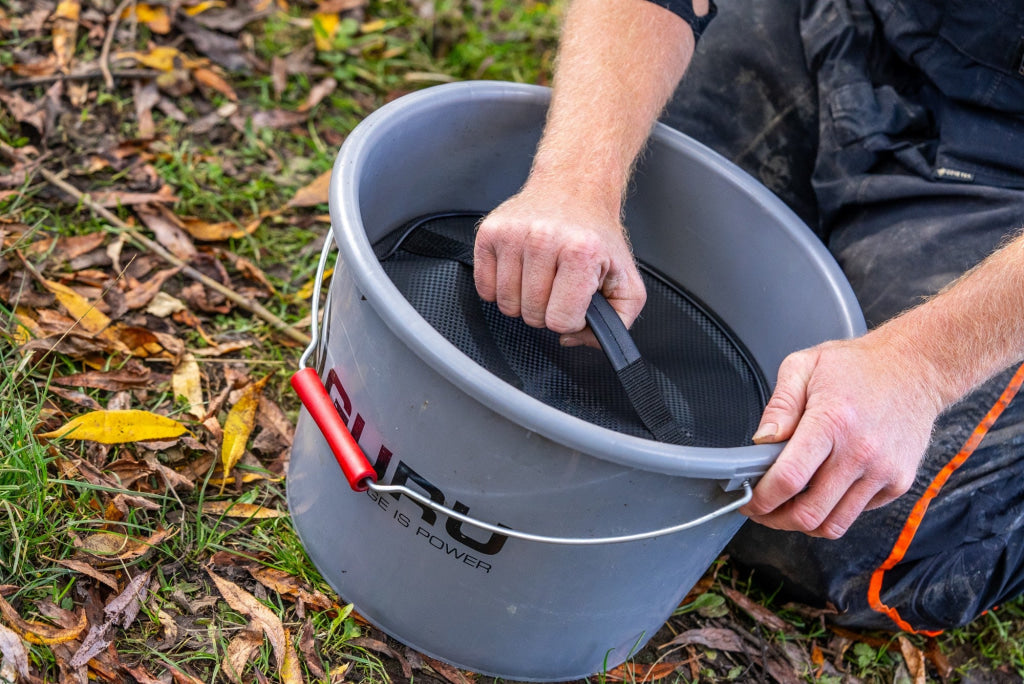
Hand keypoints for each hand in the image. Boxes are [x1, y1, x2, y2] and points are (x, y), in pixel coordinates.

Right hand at [473, 184, 646, 345]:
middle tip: (558, 285)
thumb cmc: (596, 236)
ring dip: (523, 300)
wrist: (574, 187)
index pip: (560, 321)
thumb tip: (572, 339)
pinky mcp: (489, 233)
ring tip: (540, 276)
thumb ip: (618, 322)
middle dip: (546, 310)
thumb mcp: (627, 280)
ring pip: (506, 305)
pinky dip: (500, 289)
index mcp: (581, 252)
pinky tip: (520, 270)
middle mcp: (544, 239)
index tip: (575, 300)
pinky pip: (484, 289)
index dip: (570, 319)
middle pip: (531, 316)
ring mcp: (513, 235)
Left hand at [740, 329, 944, 538]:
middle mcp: (860, 452)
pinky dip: (834, 510)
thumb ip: (779, 405)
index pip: (789, 478)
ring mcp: (883, 471)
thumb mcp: (805, 366)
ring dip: (803, 523)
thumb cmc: (859, 366)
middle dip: (776, 519)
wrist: (916, 368)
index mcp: (832, 422)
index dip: (761, 498)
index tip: (748, 500)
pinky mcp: (899, 482)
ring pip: (834, 524)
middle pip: (809, 513)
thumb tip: (762, 440)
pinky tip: (823, 489)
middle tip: (762, 509)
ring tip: (787, 507)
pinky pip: (857, 514)